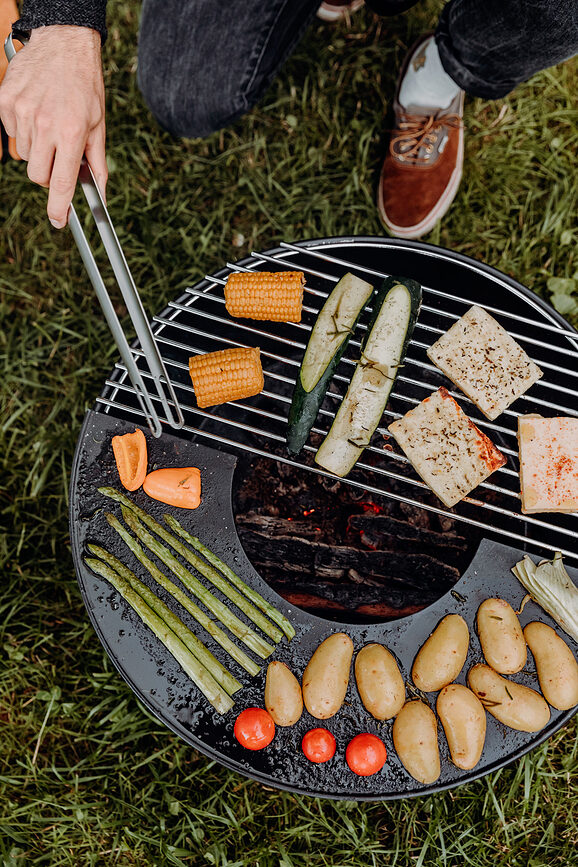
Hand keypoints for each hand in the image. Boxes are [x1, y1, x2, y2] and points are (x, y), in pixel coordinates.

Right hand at [0, 25, 105, 227]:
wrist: (63, 43)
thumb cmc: (85, 85)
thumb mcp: (99, 125)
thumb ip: (98, 163)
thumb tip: (101, 196)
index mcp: (72, 132)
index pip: (62, 182)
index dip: (59, 207)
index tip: (58, 221)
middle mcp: (45, 124)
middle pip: (39, 176)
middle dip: (49, 174)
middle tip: (60, 156)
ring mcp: (22, 113)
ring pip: (26, 156)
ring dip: (38, 149)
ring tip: (50, 125)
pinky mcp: (6, 102)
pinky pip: (12, 133)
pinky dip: (24, 130)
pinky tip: (36, 112)